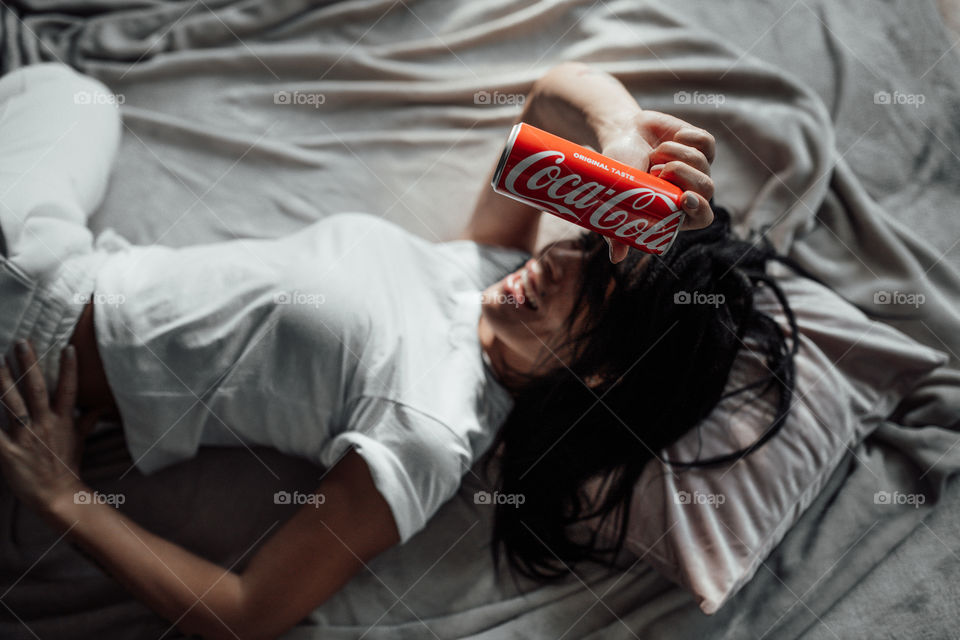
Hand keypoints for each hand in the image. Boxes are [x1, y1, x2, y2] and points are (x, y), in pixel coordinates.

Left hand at [0, 340, 101, 511]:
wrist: (57, 495)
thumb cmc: (67, 466)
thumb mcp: (79, 441)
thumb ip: (86, 421)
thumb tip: (100, 406)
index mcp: (63, 421)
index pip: (68, 389)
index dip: (69, 368)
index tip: (67, 347)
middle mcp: (45, 424)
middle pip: (36, 389)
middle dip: (29, 364)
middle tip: (21, 342)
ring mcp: (26, 437)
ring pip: (13, 404)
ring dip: (4, 382)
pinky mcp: (8, 451)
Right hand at [599, 110, 715, 262]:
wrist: (621, 134)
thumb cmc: (617, 170)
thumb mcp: (613, 199)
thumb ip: (616, 228)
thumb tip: (616, 258)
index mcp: (676, 210)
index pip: (702, 217)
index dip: (699, 210)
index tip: (685, 198)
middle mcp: (690, 190)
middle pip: (707, 189)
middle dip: (684, 176)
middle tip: (659, 171)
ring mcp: (699, 167)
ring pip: (704, 164)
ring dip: (676, 155)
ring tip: (655, 154)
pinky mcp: (702, 145)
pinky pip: (706, 142)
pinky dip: (687, 138)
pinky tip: (672, 139)